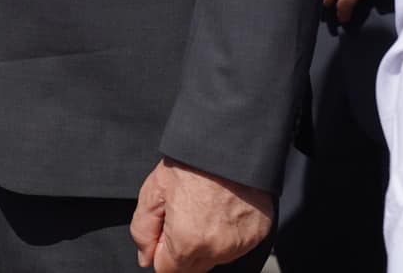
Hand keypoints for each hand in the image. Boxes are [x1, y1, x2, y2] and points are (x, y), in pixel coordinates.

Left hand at [130, 159, 273, 272]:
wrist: (229, 142)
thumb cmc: (189, 162)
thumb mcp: (153, 191)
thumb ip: (143, 231)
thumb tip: (145, 259)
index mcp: (188, 242)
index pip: (167, 270)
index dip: (160, 250)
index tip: (165, 226)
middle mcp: (218, 250)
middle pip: (192, 268)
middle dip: (182, 248)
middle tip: (183, 212)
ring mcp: (241, 244)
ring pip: (215, 258)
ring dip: (205, 243)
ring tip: (203, 207)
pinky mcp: (259, 234)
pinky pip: (236, 246)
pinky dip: (227, 233)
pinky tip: (221, 208)